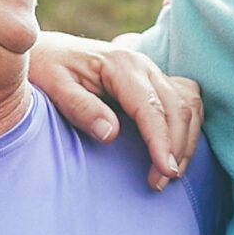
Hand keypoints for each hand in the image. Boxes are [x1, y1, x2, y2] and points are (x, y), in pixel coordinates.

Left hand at [26, 31, 202, 190]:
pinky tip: (177, 151)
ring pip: (188, 104)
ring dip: (186, 141)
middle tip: (161, 183)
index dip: (161, 142)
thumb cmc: (46, 69)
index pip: (152, 107)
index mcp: (120, 65)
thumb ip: (81, 108)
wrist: (45, 51)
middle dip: (176, 148)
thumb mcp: (53, 86)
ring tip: (170, 174)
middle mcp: (143, 65)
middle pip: (178, 108)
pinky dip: (188, 126)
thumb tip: (111, 133)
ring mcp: (151, 71)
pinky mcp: (153, 81)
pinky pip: (185, 100)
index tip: (164, 173)